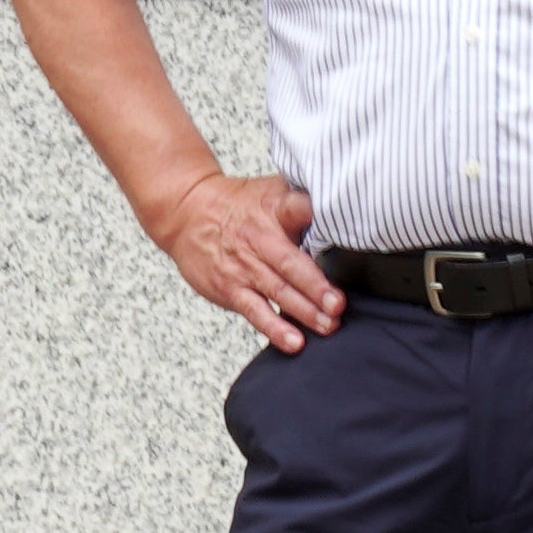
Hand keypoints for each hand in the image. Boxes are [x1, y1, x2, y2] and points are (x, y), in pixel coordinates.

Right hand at [148, 171, 342, 352]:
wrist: (186, 215)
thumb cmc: (237, 204)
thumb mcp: (270, 189)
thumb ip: (304, 197)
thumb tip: (346, 198)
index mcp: (273, 209)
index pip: (296, 208)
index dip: (315, 217)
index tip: (339, 227)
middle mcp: (259, 239)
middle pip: (290, 263)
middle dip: (316, 286)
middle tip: (338, 304)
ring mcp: (243, 267)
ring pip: (278, 291)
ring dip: (304, 311)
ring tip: (327, 325)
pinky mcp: (230, 289)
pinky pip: (255, 311)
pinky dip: (274, 328)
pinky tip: (294, 342)